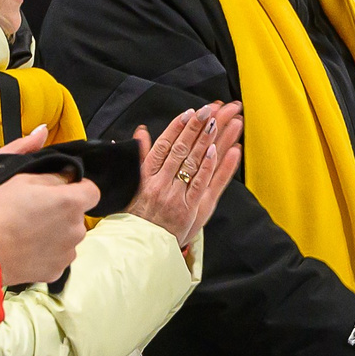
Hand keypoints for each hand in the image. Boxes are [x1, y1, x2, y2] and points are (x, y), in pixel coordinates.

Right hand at [0, 173, 100, 284]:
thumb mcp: (23, 180)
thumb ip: (54, 176)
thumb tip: (69, 176)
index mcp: (71, 203)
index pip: (92, 191)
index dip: (79, 188)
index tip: (62, 189)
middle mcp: (77, 229)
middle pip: (77, 216)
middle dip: (63, 212)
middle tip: (36, 212)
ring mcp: (68, 253)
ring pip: (68, 237)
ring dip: (56, 233)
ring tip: (29, 234)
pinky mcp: (56, 271)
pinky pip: (58, 257)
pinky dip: (47, 253)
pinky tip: (27, 250)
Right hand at [126, 105, 244, 246]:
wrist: (141, 245)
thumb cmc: (137, 214)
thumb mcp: (132, 184)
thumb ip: (140, 157)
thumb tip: (142, 132)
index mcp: (146, 175)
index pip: (163, 145)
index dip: (177, 127)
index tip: (189, 112)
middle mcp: (161, 182)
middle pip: (182, 149)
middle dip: (197, 127)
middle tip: (210, 110)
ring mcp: (176, 195)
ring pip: (195, 162)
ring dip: (209, 140)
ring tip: (222, 122)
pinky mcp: (190, 209)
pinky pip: (203, 184)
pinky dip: (212, 166)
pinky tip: (222, 150)